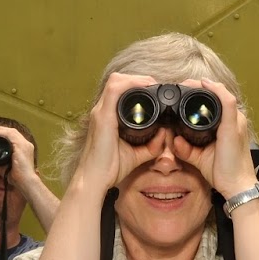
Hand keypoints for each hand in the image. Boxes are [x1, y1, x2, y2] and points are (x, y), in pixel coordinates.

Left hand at [0, 124, 42, 188]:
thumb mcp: (7, 170)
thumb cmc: (18, 178)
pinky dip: (0, 133)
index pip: (13, 136)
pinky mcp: (21, 146)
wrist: (26, 182)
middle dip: (0, 129)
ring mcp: (25, 144)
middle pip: (12, 131)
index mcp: (25, 148)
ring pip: (10, 131)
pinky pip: (9, 135)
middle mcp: (26, 144)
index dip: (3, 133)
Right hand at [72, 73, 172, 193]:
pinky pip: (114, 90)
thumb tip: (164, 134)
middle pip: (118, 80)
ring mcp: (100, 112)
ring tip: (151, 85)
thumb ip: (151, 145)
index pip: (120, 89)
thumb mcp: (135, 154)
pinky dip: (130, 85)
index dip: (137, 84)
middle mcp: (101, 110)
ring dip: (135, 79)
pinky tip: (143, 88)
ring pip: (116, 81)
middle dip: (138, 79)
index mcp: (107, 117)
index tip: (154, 90)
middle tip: (154, 86)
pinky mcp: (102, 117)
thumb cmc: (109, 169)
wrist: (94, 180)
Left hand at [170, 80, 257, 196]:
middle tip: (181, 86)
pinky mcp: (234, 126)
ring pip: (221, 94)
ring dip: (204, 86)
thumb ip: (186, 149)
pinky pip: (227, 101)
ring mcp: (236, 121)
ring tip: (187, 84)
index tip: (183, 91)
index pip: (216, 101)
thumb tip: (173, 140)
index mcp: (229, 124)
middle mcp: (235, 119)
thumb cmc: (224, 172)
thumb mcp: (200, 158)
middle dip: (199, 87)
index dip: (200, 93)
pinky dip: (216, 90)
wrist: (237, 186)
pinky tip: (204, 83)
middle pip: (218, 95)